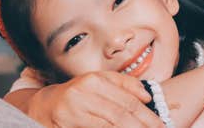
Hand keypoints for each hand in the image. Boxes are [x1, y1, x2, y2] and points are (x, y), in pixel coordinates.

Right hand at [27, 71, 163, 127]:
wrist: (43, 106)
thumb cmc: (76, 95)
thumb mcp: (98, 83)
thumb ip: (123, 85)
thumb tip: (146, 96)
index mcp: (94, 80)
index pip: (128, 101)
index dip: (147, 115)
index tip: (160, 125)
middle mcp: (83, 93)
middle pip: (121, 114)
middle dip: (142, 126)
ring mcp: (72, 110)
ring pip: (109, 125)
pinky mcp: (65, 124)